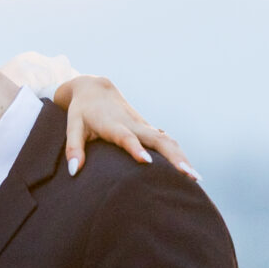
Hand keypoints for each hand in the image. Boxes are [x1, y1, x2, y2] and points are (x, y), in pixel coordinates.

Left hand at [54, 76, 200, 180]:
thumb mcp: (72, 127)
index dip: (136, 148)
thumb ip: (73, 148)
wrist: (95, 88)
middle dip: (174, 157)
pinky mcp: (148, 128)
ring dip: (182, 157)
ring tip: (196, 179)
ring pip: (167, 140)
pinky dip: (179, 154)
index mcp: (113, 124)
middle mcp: (133, 124)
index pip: (126, 137)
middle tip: (189, 176)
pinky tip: (189, 171)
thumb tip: (73, 171)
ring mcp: (143, 125)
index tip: (147, 162)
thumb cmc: (81, 111)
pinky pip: (167, 141)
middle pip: (158, 139)